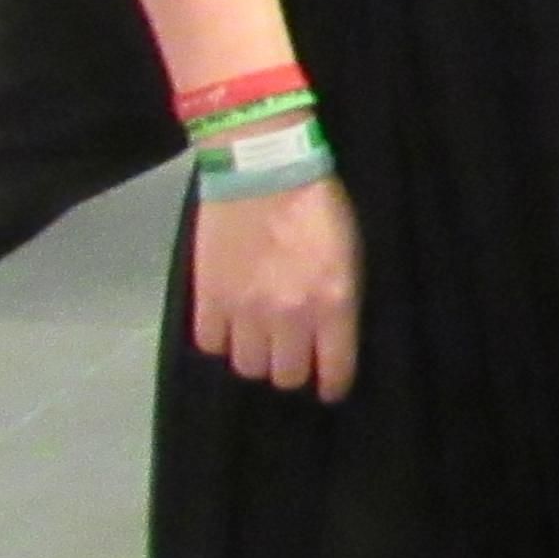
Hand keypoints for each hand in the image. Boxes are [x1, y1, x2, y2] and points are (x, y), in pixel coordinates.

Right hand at [188, 177, 361, 400]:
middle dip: (293, 370)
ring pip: (247, 366)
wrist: (264, 169)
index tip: (329, 388)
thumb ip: (340, 301)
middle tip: (292, 356)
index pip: (333, 369)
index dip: (332, 384)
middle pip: (285, 375)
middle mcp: (289, 315)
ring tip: (259, 339)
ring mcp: (244, 310)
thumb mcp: (350, 255)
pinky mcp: (208, 298)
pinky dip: (220, 340)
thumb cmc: (319, 205)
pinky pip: (210, 344)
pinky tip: (229, 324)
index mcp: (333, 303)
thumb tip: (331, 336)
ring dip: (256, 357)